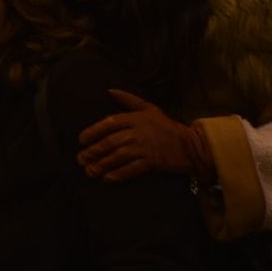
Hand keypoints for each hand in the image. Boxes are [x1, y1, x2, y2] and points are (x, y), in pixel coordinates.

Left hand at [77, 90, 215, 181]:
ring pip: (118, 156)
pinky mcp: (153, 162)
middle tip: (80, 160)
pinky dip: (119, 174)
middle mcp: (138, 132)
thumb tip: (110, 91)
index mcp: (135, 118)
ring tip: (90, 171)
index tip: (81, 140)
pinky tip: (108, 179)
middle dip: (93, 152)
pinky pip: (132, 169)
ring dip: (102, 165)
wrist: (191, 145)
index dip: (93, 131)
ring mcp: (145, 147)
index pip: (108, 123)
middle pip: (110, 142)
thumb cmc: (167, 126)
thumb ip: (128, 99)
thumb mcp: (149, 108)